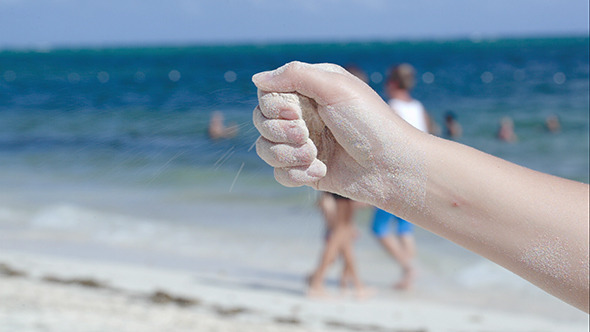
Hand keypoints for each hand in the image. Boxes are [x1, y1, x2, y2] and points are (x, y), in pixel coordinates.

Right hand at [252, 62, 427, 210]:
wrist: (392, 168)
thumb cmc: (370, 123)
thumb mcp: (335, 88)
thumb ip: (295, 75)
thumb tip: (256, 79)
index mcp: (310, 91)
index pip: (268, 94)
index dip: (273, 106)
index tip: (294, 112)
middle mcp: (304, 116)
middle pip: (262, 121)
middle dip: (279, 132)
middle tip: (306, 135)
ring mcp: (303, 144)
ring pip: (265, 149)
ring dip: (286, 154)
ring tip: (314, 156)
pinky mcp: (306, 171)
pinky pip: (279, 173)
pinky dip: (296, 174)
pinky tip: (321, 172)